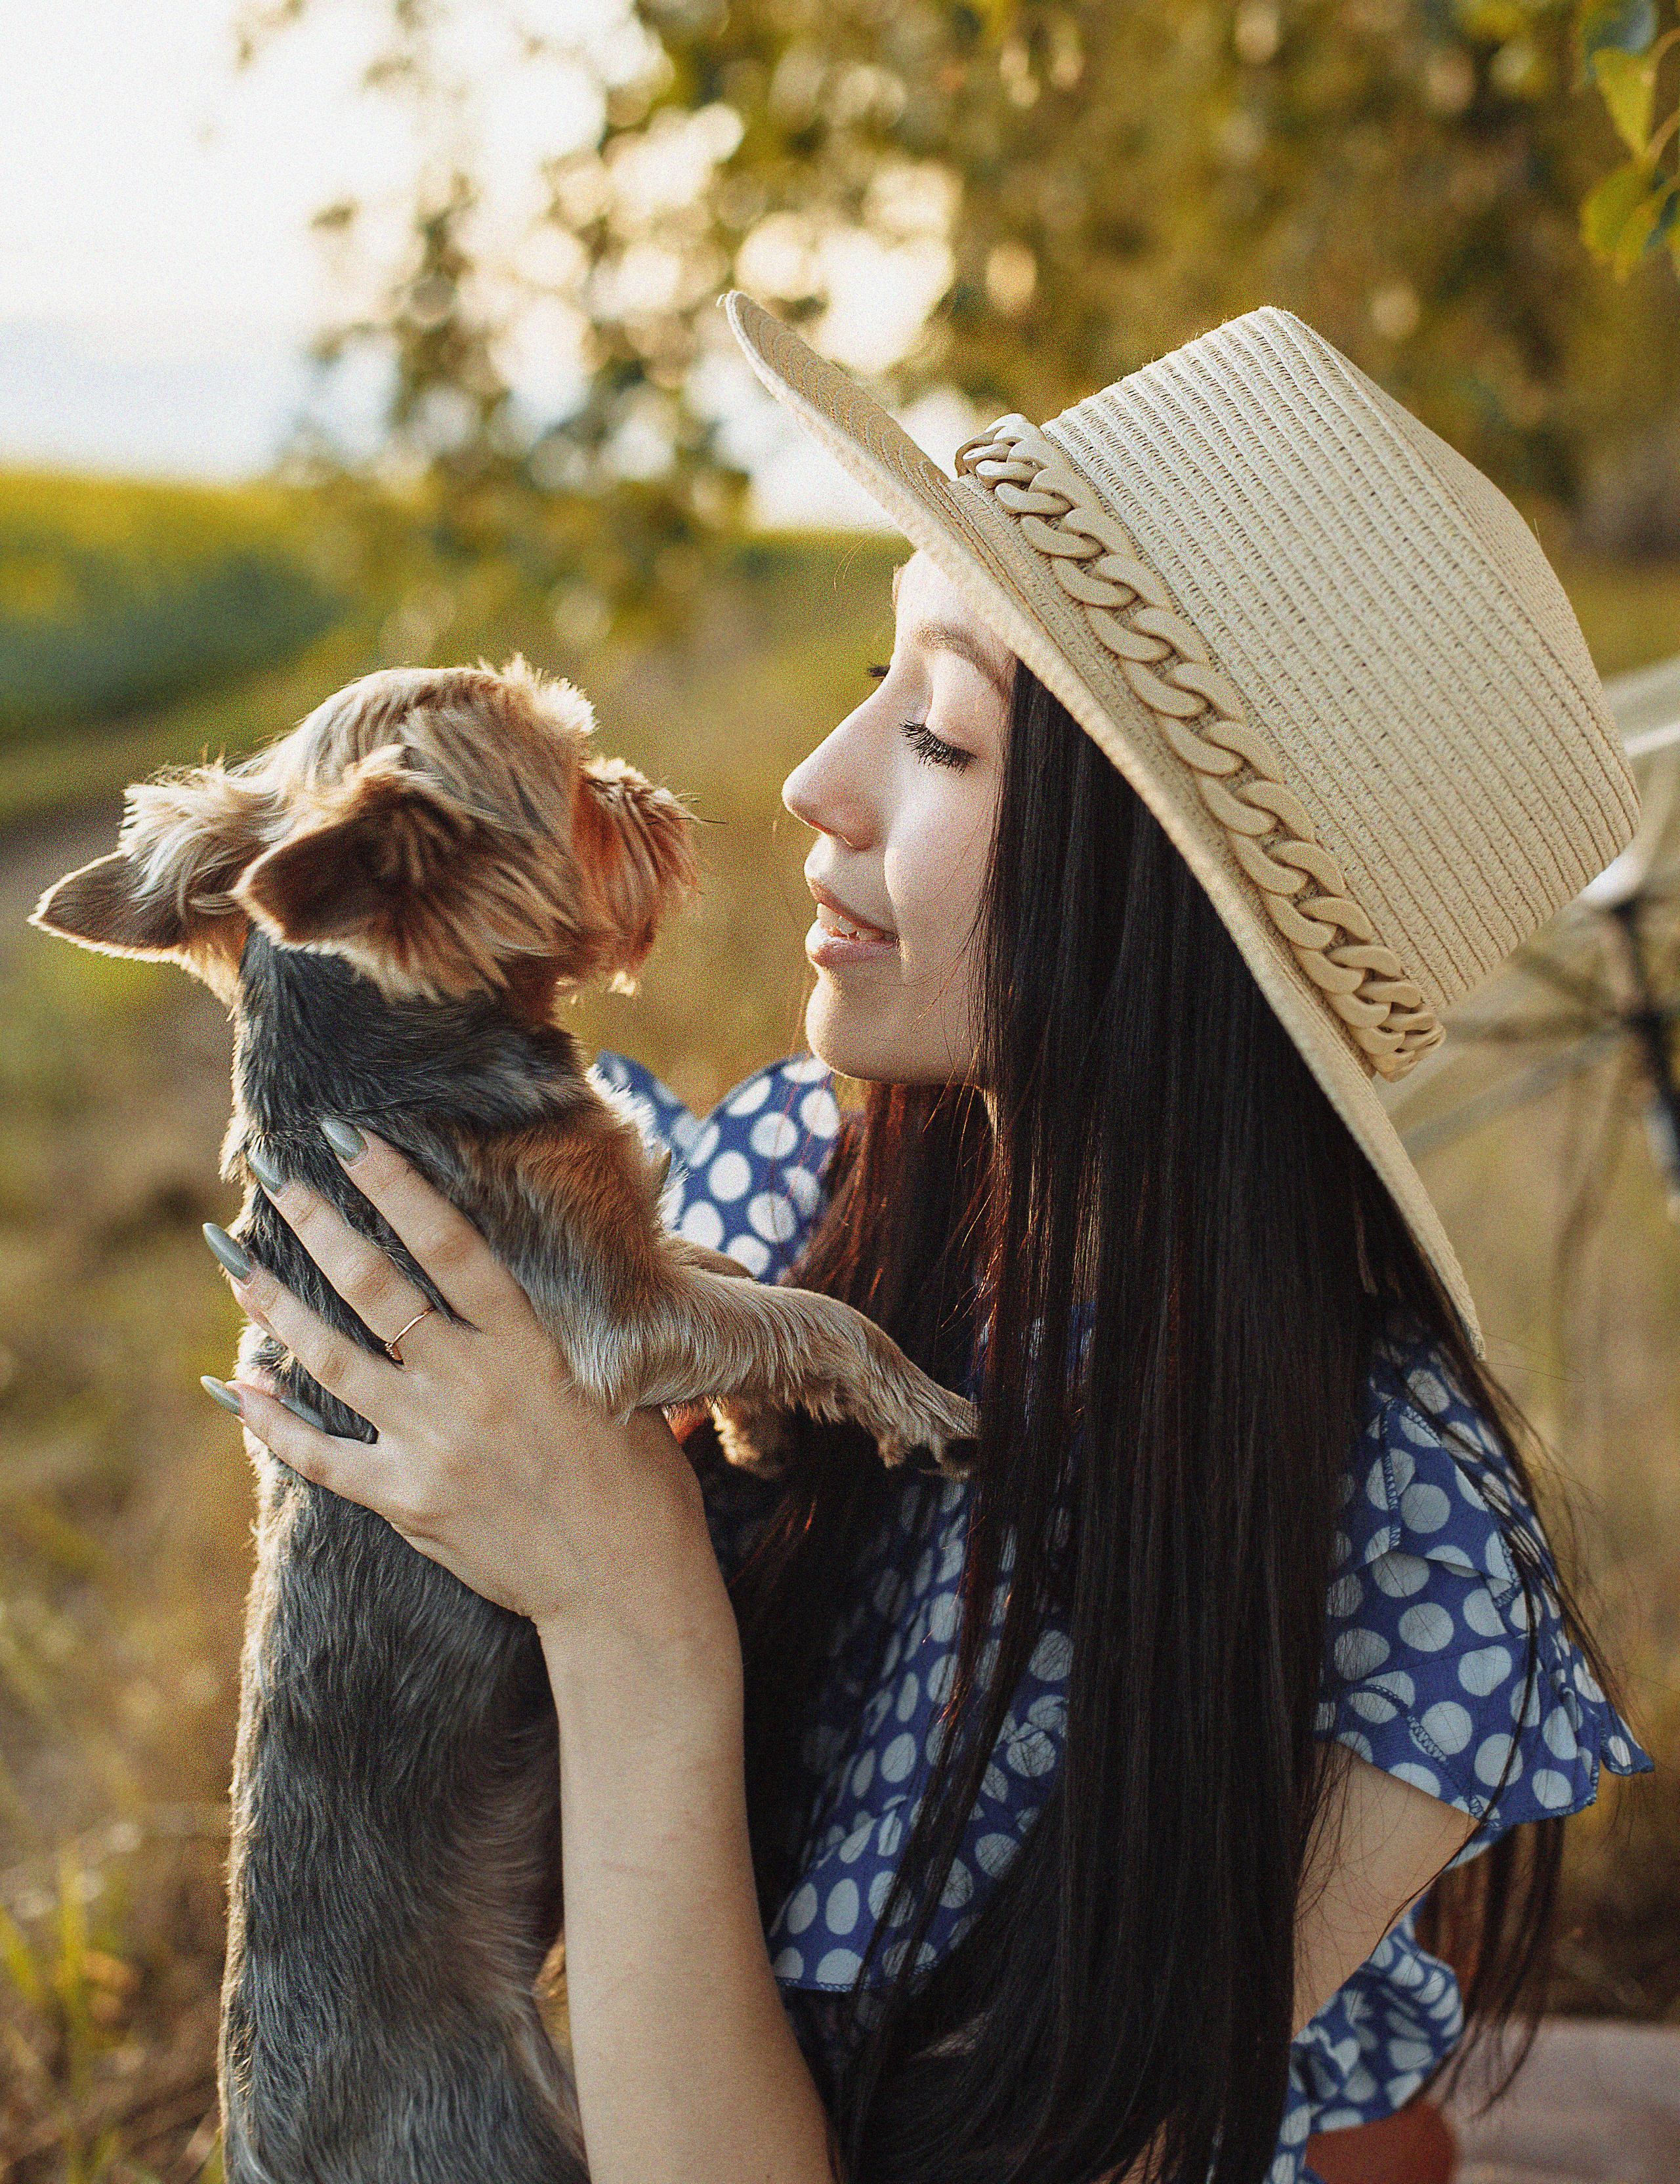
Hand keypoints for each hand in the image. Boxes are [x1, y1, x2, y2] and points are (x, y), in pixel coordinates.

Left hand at [208, 1124, 728, 1670]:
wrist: (626, 1589)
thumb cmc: (638, 1483)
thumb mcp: (615, 1384)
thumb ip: (550, 1337)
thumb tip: (512, 1283)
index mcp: (531, 1347)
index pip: (451, 1246)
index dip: (396, 1186)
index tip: (349, 1138)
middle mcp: (472, 1386)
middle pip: (376, 1288)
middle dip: (317, 1223)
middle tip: (273, 1173)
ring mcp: (432, 1446)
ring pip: (328, 1360)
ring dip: (270, 1304)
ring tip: (229, 1256)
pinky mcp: (406, 1501)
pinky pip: (316, 1456)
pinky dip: (268, 1420)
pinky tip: (231, 1385)